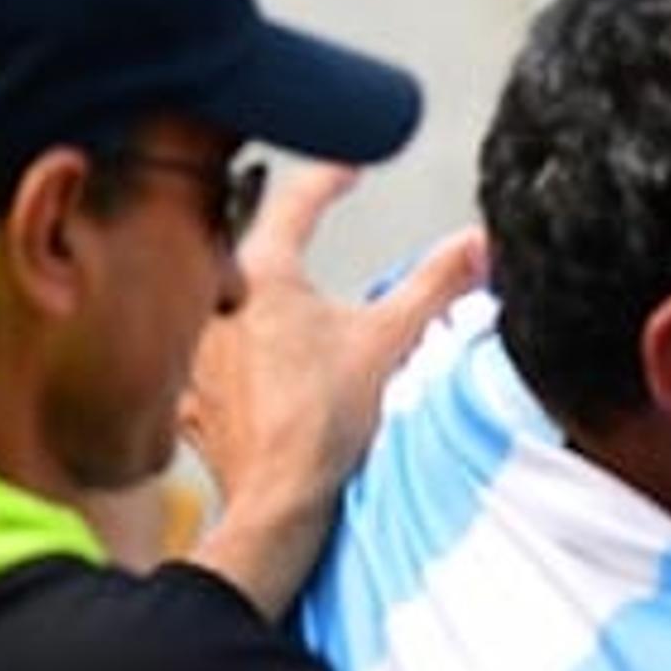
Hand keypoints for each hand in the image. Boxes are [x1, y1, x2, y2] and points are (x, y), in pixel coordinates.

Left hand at [183, 165, 486, 614]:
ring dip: (253, 306)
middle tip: (306, 237)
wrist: (279, 499)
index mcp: (260, 275)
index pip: (296, 203)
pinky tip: (257, 378)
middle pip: (247, 252)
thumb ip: (437, 284)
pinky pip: (209, 365)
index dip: (330, 179)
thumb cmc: (322, 423)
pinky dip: (235, 364)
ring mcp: (195, 352)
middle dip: (280, 244)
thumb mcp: (392, 338)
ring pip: (222, 308)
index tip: (349, 171)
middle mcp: (212, 303)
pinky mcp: (192, 397)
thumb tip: (477, 244)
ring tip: (287, 317)